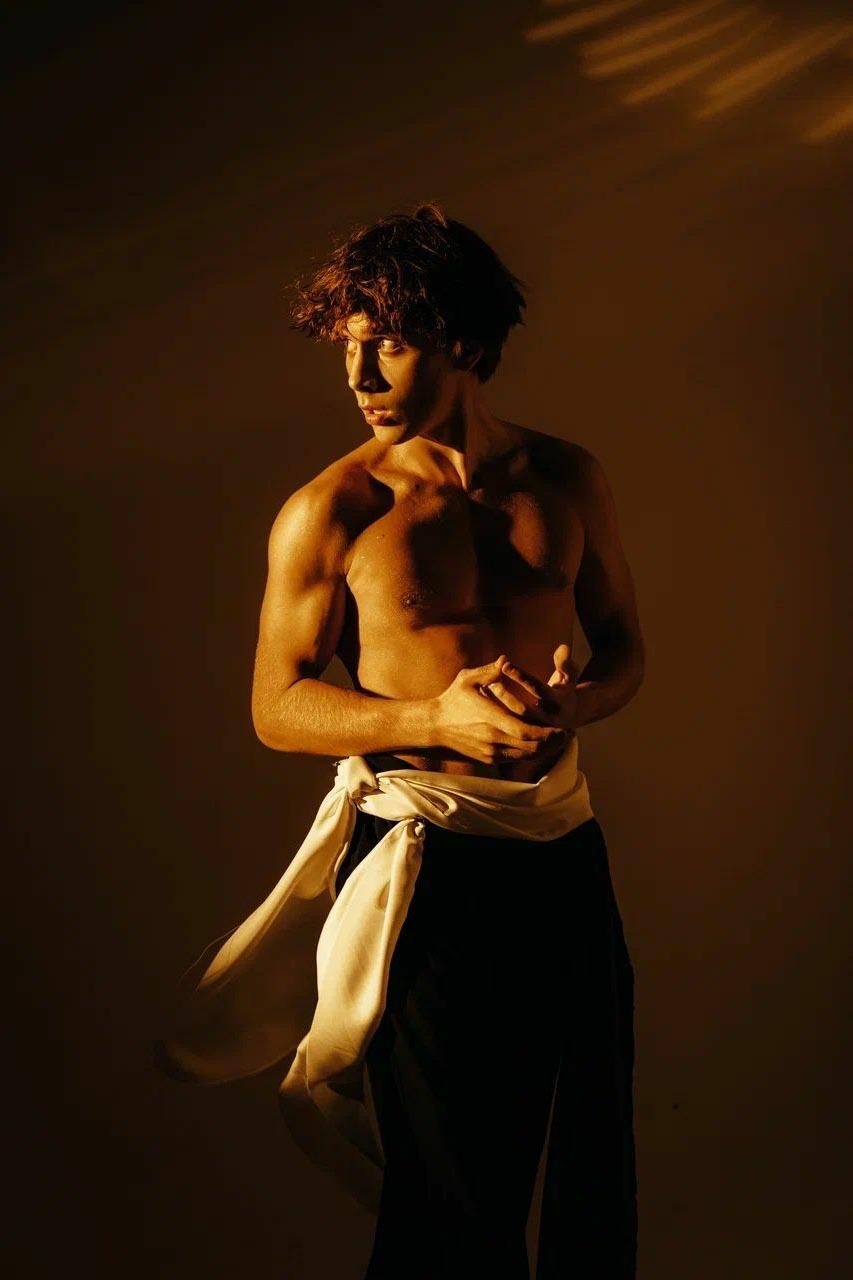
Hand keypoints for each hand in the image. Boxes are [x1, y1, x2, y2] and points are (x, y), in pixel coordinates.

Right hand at [433, 655, 566, 764]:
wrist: (434, 726)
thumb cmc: (453, 699)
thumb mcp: (467, 679)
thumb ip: (489, 671)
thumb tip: (505, 660)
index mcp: (490, 718)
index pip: (525, 731)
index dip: (548, 734)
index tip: (562, 728)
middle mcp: (492, 738)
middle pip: (531, 747)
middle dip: (553, 743)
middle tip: (568, 735)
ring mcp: (490, 751)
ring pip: (526, 756)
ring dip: (546, 750)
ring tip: (560, 741)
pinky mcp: (489, 759)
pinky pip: (516, 759)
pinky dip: (531, 754)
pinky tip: (542, 745)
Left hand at [482, 643, 581, 733]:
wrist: (569, 721)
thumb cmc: (564, 692)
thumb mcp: (569, 677)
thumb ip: (565, 663)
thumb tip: (563, 647)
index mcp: (557, 702)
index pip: (536, 688)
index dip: (520, 676)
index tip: (504, 664)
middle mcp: (547, 720)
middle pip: (522, 709)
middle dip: (504, 695)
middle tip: (489, 682)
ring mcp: (537, 733)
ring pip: (513, 722)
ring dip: (498, 707)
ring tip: (485, 691)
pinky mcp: (528, 742)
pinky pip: (510, 733)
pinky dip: (497, 719)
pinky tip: (485, 706)